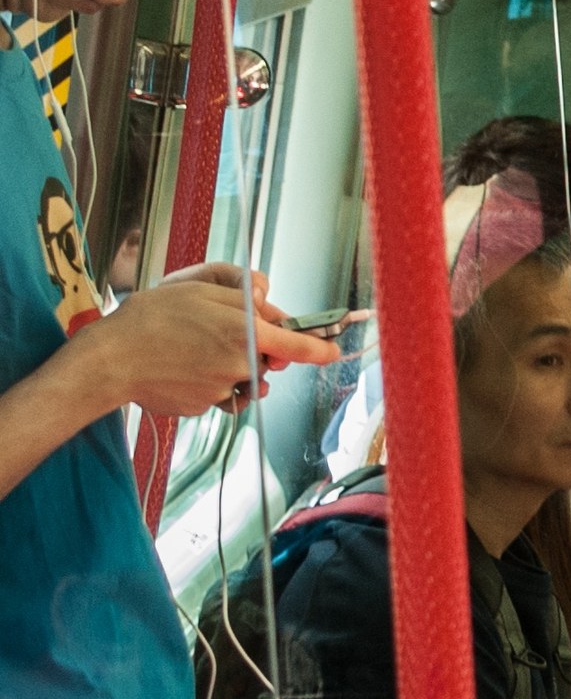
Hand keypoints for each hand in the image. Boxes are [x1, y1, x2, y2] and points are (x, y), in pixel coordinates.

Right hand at [84, 269, 326, 418]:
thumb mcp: (202, 290)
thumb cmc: (152, 318)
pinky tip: (181, 367)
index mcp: (245, 334)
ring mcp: (219, 392)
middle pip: (268, 360)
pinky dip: (207, 381)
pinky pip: (216, 394)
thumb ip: (245, 297)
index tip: (334, 351)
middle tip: (227, 331)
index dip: (320, 348)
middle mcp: (239, 367)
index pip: (300, 346)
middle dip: (260, 348)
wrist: (108, 359)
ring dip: (233, 366)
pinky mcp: (200, 408)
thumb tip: (270, 308)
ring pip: (242, 378)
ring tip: (197, 349)